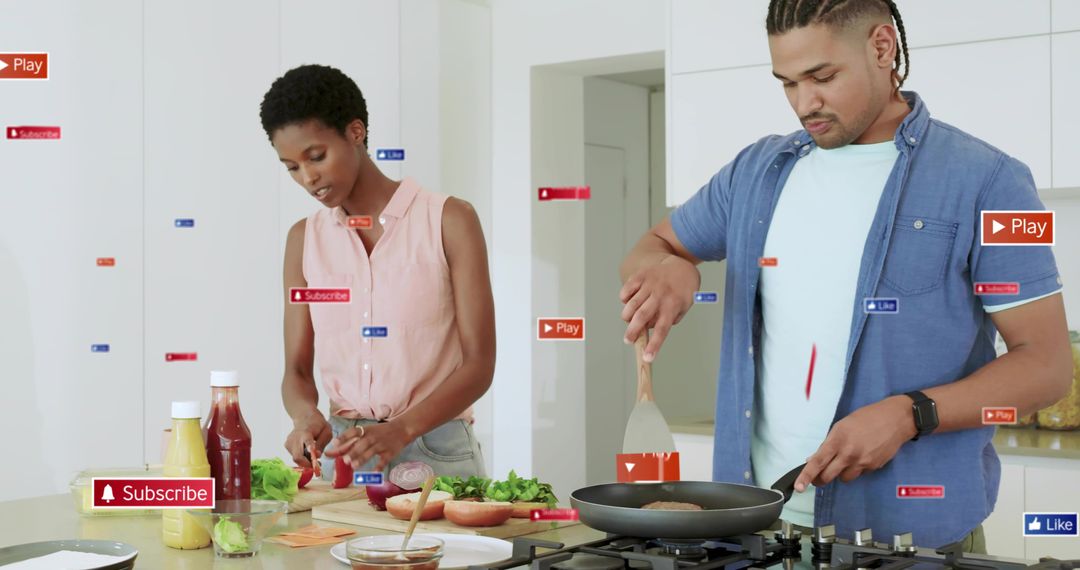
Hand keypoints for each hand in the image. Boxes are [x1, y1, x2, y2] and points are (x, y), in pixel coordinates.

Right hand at [285, 410, 332, 468]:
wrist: (304, 416)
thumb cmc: (318, 424)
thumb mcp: (326, 431)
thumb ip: (322, 444)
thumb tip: (317, 456)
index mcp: (307, 432)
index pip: (307, 441)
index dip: (310, 448)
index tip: (313, 453)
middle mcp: (295, 437)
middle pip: (297, 456)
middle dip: (308, 464)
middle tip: (318, 465)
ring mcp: (289, 442)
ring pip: (296, 459)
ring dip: (306, 461)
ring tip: (315, 455)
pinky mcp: (286, 446)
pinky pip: (295, 457)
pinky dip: (303, 458)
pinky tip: (307, 451)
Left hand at [324, 421, 414, 471]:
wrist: (402, 429)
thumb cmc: (380, 432)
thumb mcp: (368, 432)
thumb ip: (352, 441)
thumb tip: (334, 448)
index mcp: (366, 430)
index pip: (353, 432)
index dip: (344, 437)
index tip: (335, 442)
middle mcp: (373, 437)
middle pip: (362, 444)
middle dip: (353, 452)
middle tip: (344, 460)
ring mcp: (382, 445)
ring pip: (371, 452)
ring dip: (362, 458)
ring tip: (354, 466)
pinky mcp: (390, 453)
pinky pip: (384, 460)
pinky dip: (379, 466)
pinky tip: (374, 473)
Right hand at [619, 255, 699, 361]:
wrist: (681, 265)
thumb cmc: (682, 290)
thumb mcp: (683, 307)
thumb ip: (670, 320)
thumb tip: (651, 329)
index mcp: (673, 305)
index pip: (662, 329)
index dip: (654, 345)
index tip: (647, 358)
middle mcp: (660, 295)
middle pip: (642, 316)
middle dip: (632, 331)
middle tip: (628, 340)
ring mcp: (649, 284)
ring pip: (632, 303)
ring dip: (626, 316)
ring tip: (628, 320)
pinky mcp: (641, 276)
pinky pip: (627, 289)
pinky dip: (624, 298)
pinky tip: (628, 301)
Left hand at [794, 396, 916, 490]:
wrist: (896, 419)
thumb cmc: (866, 418)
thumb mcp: (842, 426)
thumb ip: (828, 444)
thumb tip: (814, 459)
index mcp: (837, 440)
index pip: (818, 462)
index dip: (806, 476)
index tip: (798, 487)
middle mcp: (848, 453)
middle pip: (828, 476)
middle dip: (821, 479)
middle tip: (819, 476)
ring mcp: (862, 462)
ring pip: (843, 478)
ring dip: (840, 473)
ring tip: (847, 459)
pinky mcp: (874, 467)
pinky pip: (859, 474)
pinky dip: (856, 469)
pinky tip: (863, 455)